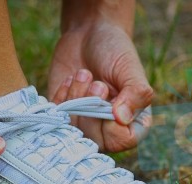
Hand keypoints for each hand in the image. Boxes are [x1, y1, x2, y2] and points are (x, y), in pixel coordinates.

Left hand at [49, 22, 153, 151]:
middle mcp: (108, 128)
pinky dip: (61, 97)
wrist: (88, 34)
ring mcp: (83, 123)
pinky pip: (56, 118)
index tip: (108, 98)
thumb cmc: (115, 51)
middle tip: (96, 83)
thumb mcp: (130, 69)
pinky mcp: (63, 114)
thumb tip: (121, 119)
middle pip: (94, 140)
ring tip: (84, 75)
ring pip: (73, 129)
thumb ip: (135, 94)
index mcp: (132, 121)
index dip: (112, 124)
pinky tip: (71, 79)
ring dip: (76, 99)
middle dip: (90, 109)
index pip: (122, 141)